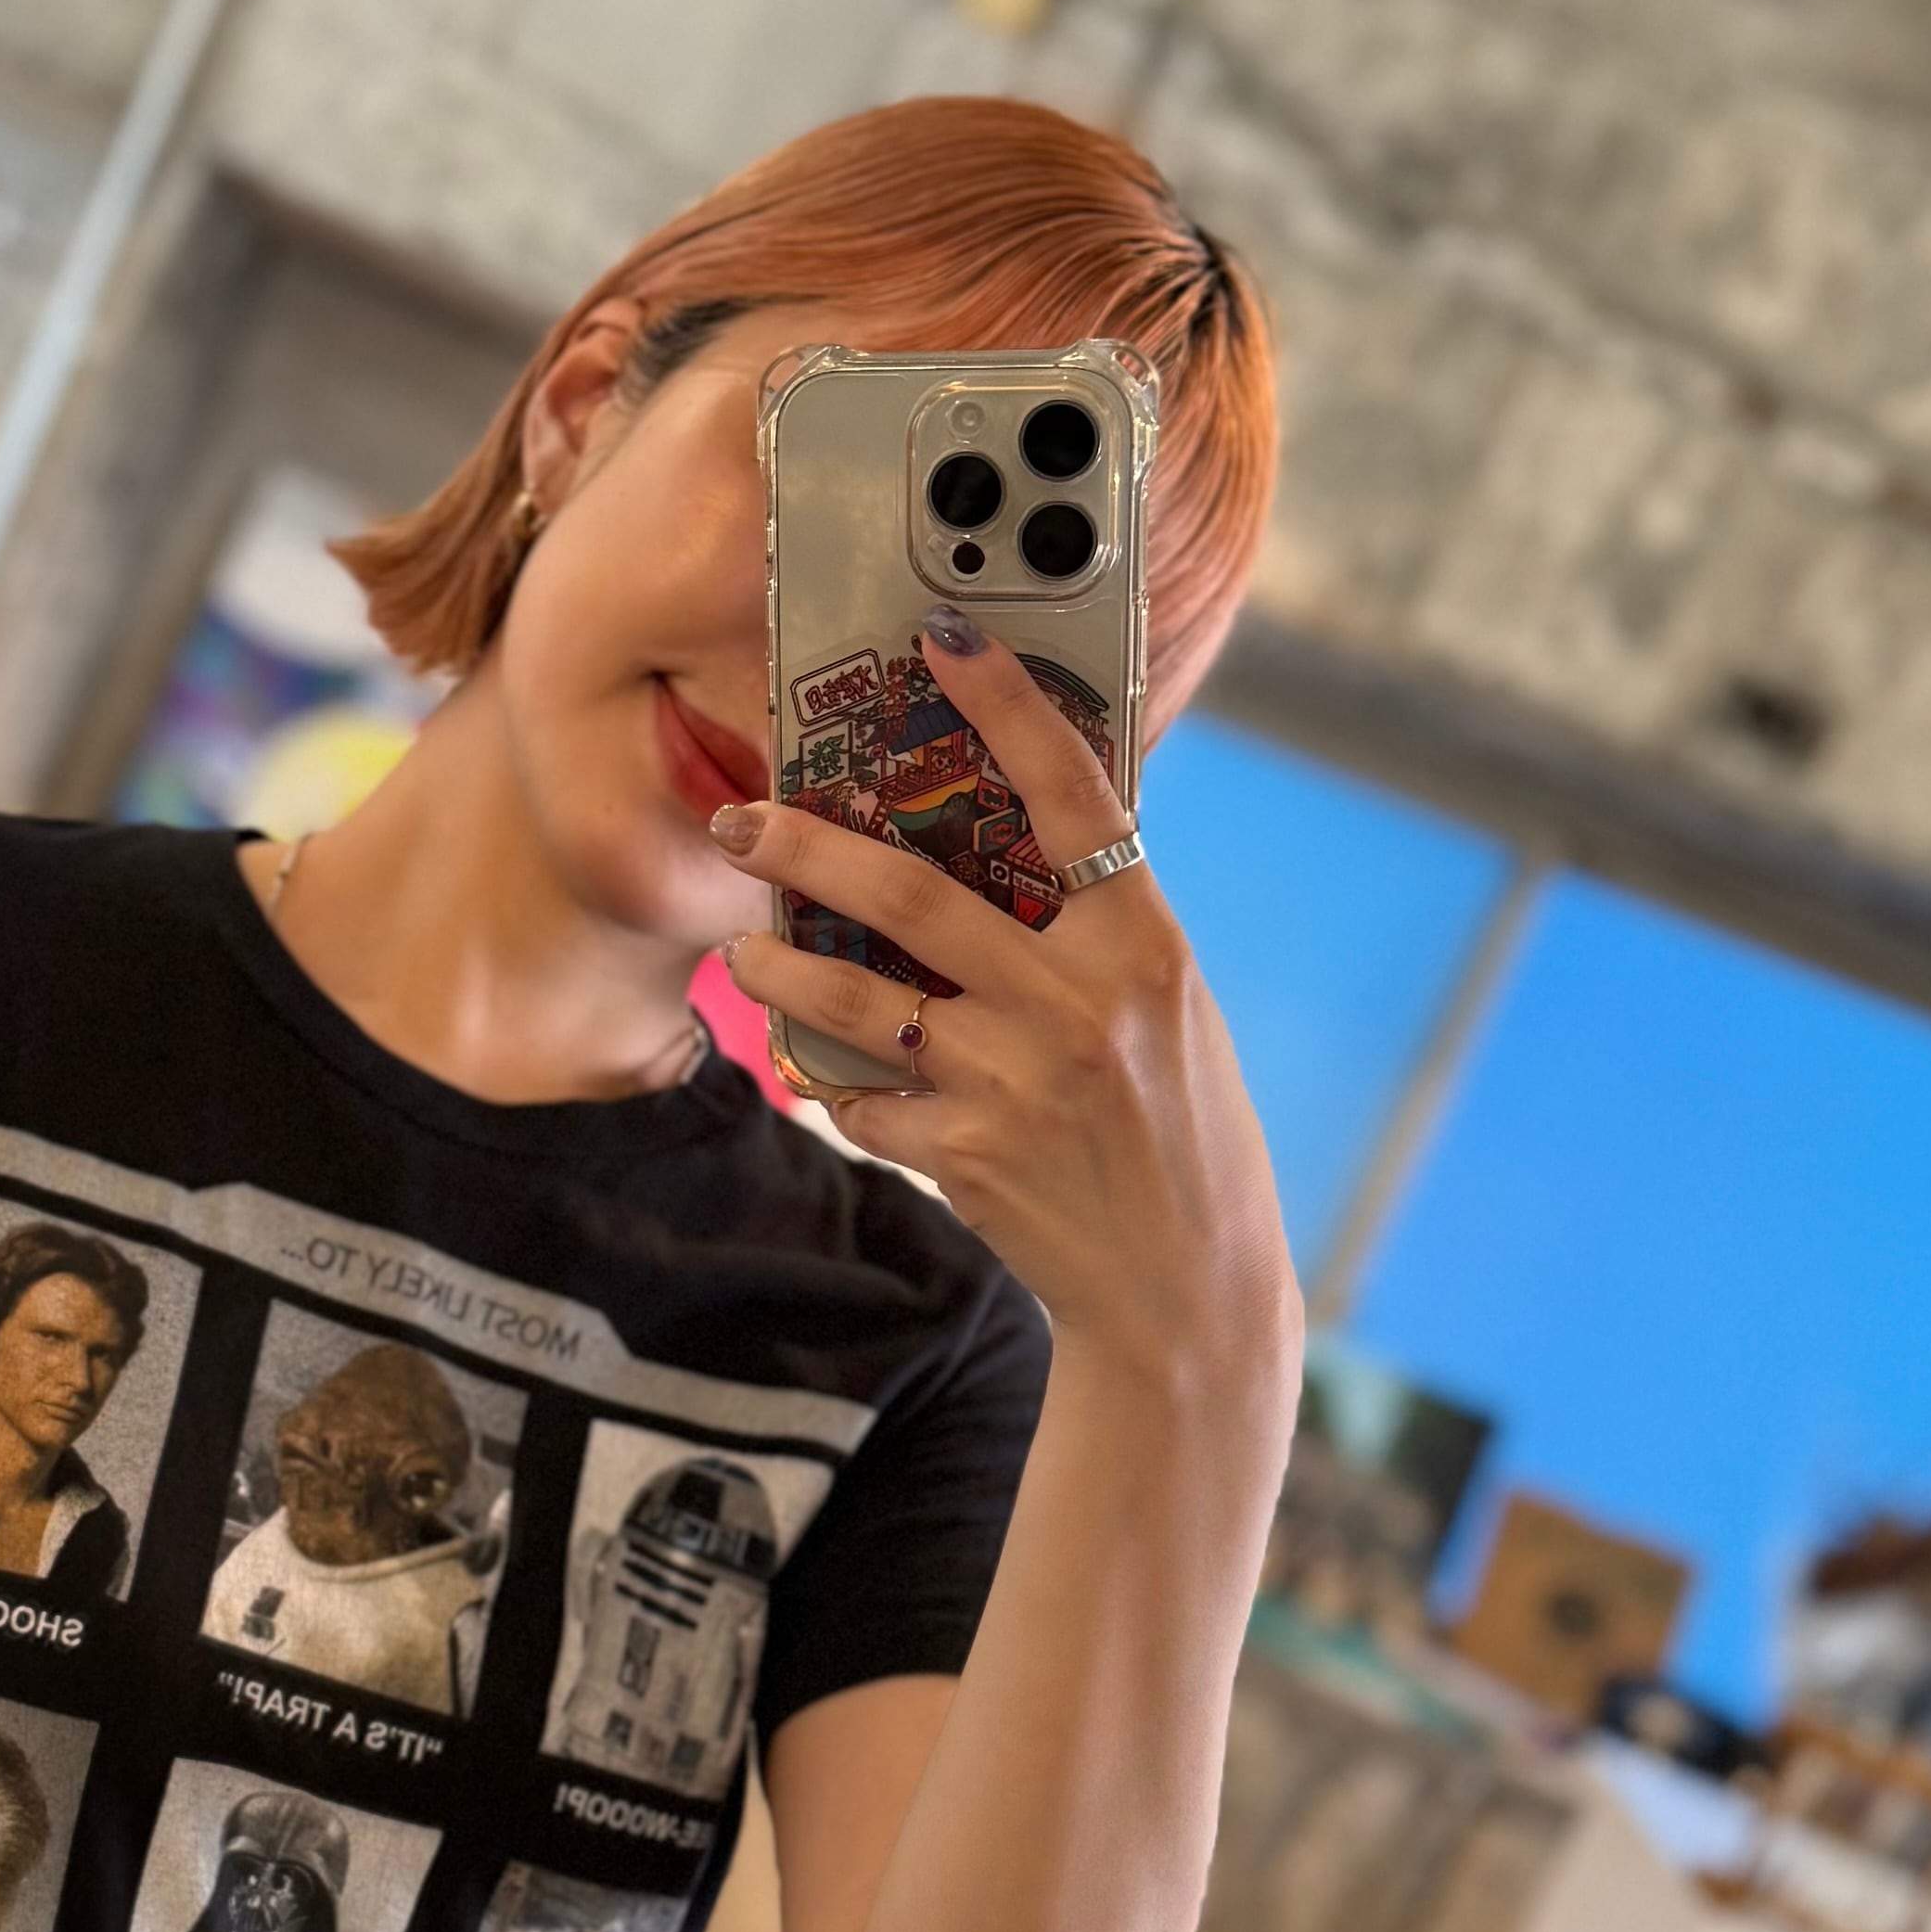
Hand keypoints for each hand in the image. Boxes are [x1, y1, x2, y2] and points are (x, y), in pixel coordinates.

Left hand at [710, 621, 1302, 1422]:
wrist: (1189, 1292)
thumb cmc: (1180, 1133)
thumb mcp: (1170, 1012)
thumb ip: (1095, 934)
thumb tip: (1007, 843)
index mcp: (1145, 946)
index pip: (1073, 795)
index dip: (1007, 708)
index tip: (945, 638)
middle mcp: (1080, 1005)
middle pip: (914, 896)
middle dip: (809, 849)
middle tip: (741, 820)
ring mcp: (1017, 1084)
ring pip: (857, 1003)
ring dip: (780, 972)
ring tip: (742, 950)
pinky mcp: (969, 1156)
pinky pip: (865, 1100)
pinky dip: (833, 1083)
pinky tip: (816, 1072)